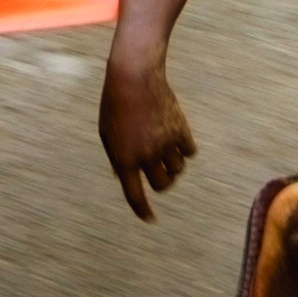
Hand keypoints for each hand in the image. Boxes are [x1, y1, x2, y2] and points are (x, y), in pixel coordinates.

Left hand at [98, 55, 196, 220]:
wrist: (133, 77)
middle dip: (162, 182)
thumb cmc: (116, 105)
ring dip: (173, 164)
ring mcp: (165, 144)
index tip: (150, 219)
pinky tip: (178, 139)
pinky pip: (189, 152)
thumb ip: (118, 159)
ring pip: (178, 169)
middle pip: (162, 184)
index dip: (143, 211)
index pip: (135, 196)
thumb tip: (127, 179)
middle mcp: (146, 156)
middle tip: (161, 173)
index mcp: (124, 159)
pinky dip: (185, 149)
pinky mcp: (180, 131)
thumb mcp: (108, 135)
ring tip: (166, 149)